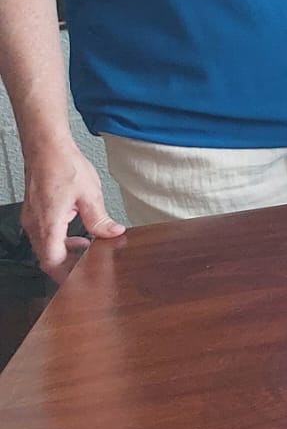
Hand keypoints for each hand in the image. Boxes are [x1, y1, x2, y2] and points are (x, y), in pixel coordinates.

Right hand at [21, 138, 121, 280]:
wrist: (46, 148)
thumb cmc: (63, 166)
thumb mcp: (90, 195)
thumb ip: (100, 219)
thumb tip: (112, 233)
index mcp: (49, 224)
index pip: (52, 261)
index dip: (67, 274)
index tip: (82, 280)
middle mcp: (35, 224)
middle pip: (48, 257)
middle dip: (68, 266)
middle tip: (89, 269)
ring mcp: (32, 219)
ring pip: (46, 247)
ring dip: (65, 252)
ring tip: (88, 251)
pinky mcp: (34, 213)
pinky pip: (44, 234)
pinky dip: (60, 239)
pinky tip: (77, 234)